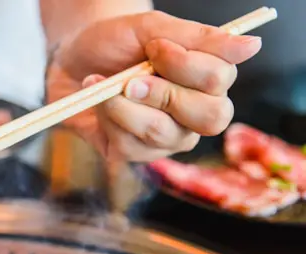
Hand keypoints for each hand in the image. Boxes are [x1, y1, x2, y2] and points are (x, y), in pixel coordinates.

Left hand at [46, 11, 262, 161]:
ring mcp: (168, 139)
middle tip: (131, 78)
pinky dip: (106, 117)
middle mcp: (196, 114)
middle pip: (210, 117)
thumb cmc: (116, 42)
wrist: (71, 59)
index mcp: (209, 80)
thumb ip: (198, 38)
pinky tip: (96, 101)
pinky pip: (128, 145)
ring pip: (161, 132)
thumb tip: (252, 45)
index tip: (153, 46)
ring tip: (101, 83)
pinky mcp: (134, 153)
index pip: (220, 80)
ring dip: (124, 104)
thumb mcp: (152, 29)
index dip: (185, 64)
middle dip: (164, 94)